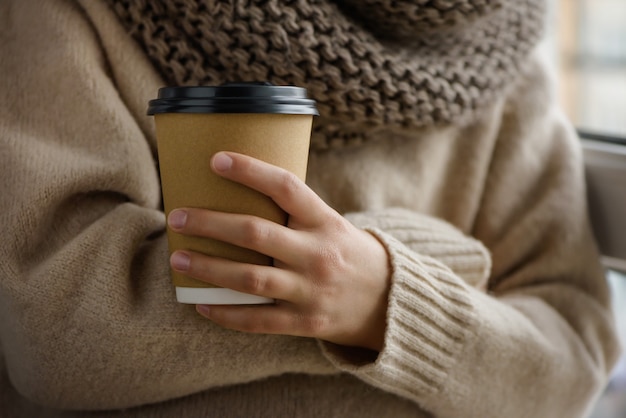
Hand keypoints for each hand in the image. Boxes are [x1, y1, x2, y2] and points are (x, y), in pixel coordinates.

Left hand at [167, 152, 390, 350]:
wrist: (387, 301)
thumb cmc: (346, 253)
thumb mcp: (330, 223)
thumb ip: (295, 212)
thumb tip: (240, 189)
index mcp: (324, 221)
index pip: (287, 187)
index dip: (251, 171)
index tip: (217, 160)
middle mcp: (317, 253)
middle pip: (255, 234)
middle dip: (210, 224)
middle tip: (177, 216)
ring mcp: (311, 290)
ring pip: (250, 279)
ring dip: (208, 268)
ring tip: (178, 260)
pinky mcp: (305, 322)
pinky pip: (258, 320)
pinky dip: (226, 313)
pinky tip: (201, 304)